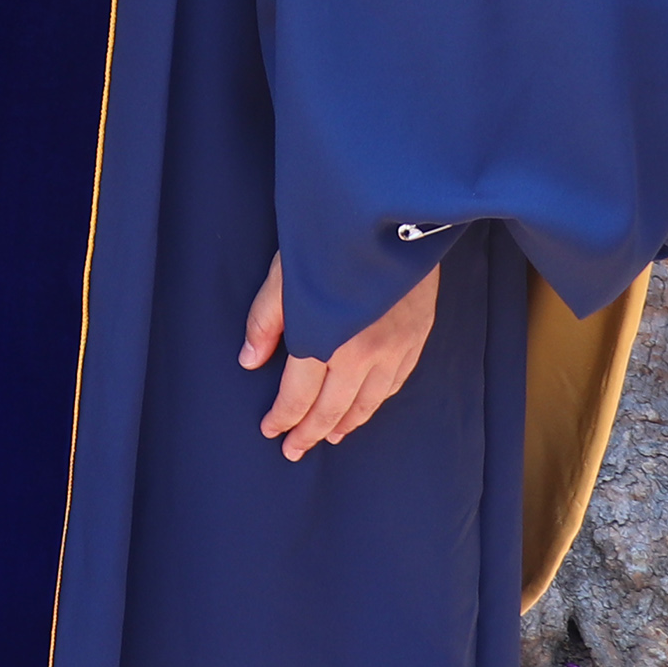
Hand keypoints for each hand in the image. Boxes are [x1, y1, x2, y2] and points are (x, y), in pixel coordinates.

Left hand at [240, 251, 438, 459]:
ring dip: (345, 424)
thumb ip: (265, 320)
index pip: (299, 395)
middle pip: (333, 408)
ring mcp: (394, 349)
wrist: (394, 217)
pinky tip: (364, 409)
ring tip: (328, 437)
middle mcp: (362, 355)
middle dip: (310, 432)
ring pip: (367, 403)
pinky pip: (394, 385)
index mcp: (324, 340)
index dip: (283, 417)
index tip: (270, 431)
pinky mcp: (417, 338)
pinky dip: (376, 404)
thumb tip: (250, 361)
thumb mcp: (283, 273)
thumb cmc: (329, 241)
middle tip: (293, 450)